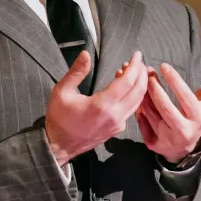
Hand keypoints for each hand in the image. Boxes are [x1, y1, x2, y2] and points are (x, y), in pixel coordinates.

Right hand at [45, 50, 147, 165]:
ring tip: (133, 71)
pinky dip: (133, 96)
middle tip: (139, 61)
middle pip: (138, 91)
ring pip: (138, 101)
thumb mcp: (62, 91)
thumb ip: (76, 72)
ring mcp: (118, 124)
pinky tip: (125, 87)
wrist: (59, 146)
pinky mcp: (117, 129)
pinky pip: (132, 110)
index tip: (137, 54)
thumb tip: (86, 54)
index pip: (127, 82)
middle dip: (141, 74)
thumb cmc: (59, 118)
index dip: (134, 66)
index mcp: (102, 105)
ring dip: (139, 85)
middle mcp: (114, 115)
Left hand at [132, 62, 200, 163]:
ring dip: (144, 96)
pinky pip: (142, 125)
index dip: (174, 81)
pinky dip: (138, 111)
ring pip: (151, 115)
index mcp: (197, 118)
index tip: (164, 66)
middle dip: (155, 88)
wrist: (183, 149)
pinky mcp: (154, 145)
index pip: (185, 97)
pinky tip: (135, 98)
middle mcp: (183, 130)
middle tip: (147, 72)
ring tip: (140, 80)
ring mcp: (168, 140)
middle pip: (165, 107)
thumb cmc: (194, 119)